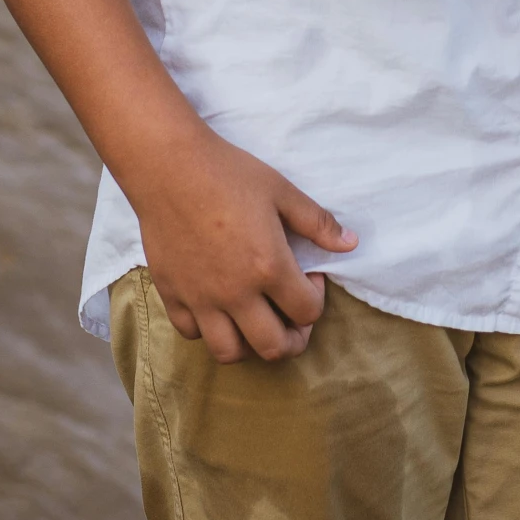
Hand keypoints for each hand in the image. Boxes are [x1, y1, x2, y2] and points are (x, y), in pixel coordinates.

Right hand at [130, 119, 357, 363]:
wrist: (168, 166)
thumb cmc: (228, 173)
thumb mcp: (281, 191)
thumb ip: (317, 222)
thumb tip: (351, 244)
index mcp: (269, 267)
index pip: (307, 312)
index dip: (316, 298)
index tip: (308, 276)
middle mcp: (236, 293)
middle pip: (274, 347)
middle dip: (292, 338)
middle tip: (291, 316)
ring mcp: (201, 298)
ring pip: (230, 352)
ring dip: (249, 344)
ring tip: (254, 321)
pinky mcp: (171, 294)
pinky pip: (190, 333)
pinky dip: (206, 329)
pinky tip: (215, 306)